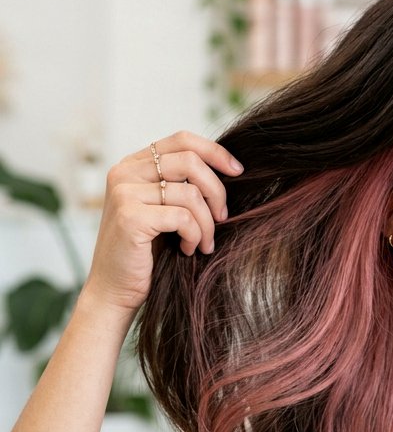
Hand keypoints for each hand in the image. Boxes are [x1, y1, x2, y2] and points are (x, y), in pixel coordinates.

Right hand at [81, 131, 243, 313]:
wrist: (114, 291)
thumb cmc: (145, 254)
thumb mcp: (163, 210)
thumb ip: (180, 184)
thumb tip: (229, 169)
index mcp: (132, 166)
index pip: (182, 140)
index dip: (215, 152)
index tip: (238, 171)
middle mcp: (124, 173)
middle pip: (190, 161)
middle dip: (216, 191)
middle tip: (222, 217)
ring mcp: (124, 193)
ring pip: (190, 193)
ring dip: (207, 223)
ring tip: (204, 243)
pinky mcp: (130, 217)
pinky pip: (183, 217)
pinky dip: (194, 235)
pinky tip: (187, 249)